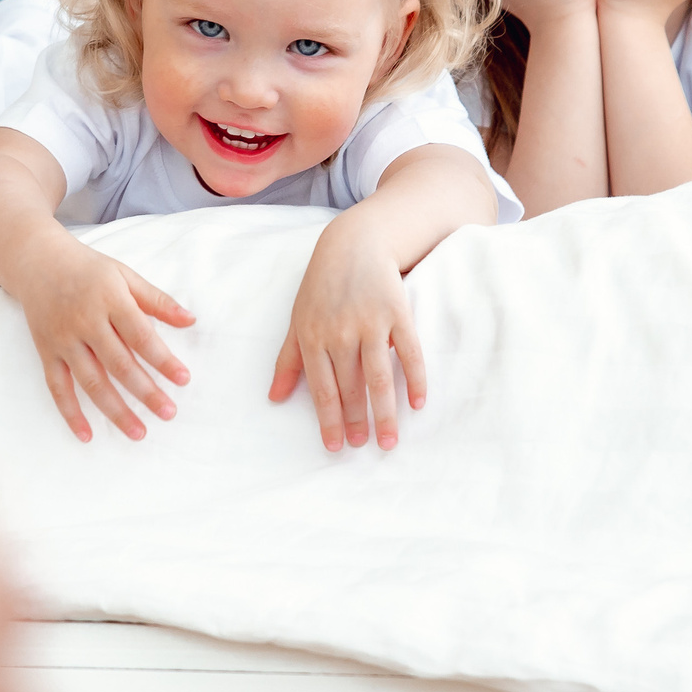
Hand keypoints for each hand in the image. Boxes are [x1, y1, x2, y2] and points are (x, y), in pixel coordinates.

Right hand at [20, 237, 193, 441]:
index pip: (141, 335)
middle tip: (169, 413)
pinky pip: (58, 387)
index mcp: (109, 299)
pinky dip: (70, 413)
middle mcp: (85, 321)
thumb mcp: (125, 275)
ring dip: (115, 410)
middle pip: (119, 364)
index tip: (183, 379)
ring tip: (139, 432)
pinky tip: (87, 435)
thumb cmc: (89, 270)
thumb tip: (191, 320)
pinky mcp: (46, 352)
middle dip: (146, 392)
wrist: (38, 262)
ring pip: (91, 382)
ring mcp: (63, 339)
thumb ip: (157, 300)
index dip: (163, 360)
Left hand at [265, 211, 425, 452]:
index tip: (335, 447)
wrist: (354, 244)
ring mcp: (370, 321)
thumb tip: (274, 398)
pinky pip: (409, 352)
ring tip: (389, 440)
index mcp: (312, 336)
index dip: (329, 420)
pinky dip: (415, 379)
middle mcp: (340, 331)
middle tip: (364, 447)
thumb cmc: (321, 287)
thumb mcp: (298, 319)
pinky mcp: (398, 311)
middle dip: (357, 421)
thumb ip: (288, 360)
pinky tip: (418, 404)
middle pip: (351, 387)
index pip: (322, 388)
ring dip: (385, 412)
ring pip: (379, 377)